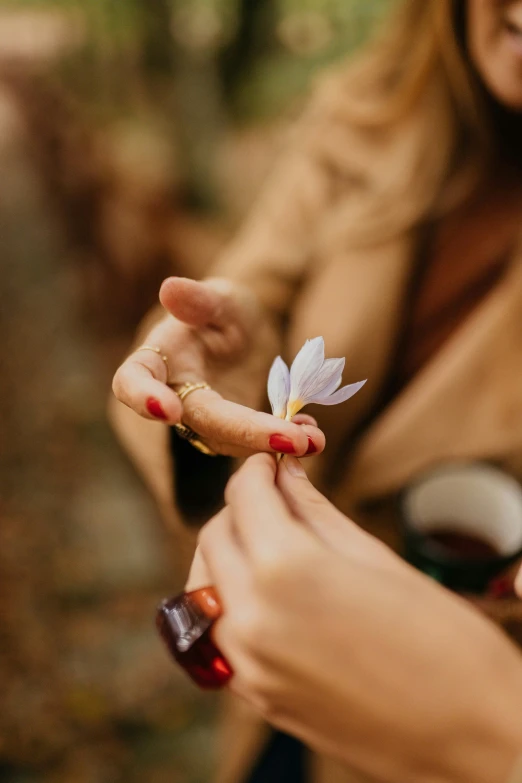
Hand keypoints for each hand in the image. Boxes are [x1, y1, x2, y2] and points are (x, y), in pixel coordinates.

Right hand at [112, 277, 324, 456]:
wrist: (246, 337)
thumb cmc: (223, 311)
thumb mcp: (220, 297)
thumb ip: (200, 299)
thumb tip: (170, 288)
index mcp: (156, 359)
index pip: (131, 382)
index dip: (144, 398)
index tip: (169, 410)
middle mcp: (171, 397)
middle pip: (200, 421)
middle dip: (246, 432)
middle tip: (293, 440)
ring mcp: (201, 422)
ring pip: (229, 442)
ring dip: (271, 444)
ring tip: (313, 439)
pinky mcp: (229, 437)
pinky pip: (250, 446)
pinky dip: (283, 441)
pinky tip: (312, 435)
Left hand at [197, 454, 521, 782]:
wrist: (470, 736)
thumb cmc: (444, 642)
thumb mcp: (376, 559)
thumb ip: (316, 512)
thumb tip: (286, 475)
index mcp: (285, 571)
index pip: (244, 496)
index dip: (255, 470)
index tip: (270, 462)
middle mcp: (251, 618)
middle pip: (215, 537)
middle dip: (239, 508)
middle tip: (274, 499)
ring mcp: (248, 665)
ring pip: (205, 586)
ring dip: (229, 554)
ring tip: (270, 544)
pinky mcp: (256, 697)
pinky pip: (220, 633)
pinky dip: (233, 601)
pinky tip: (271, 594)